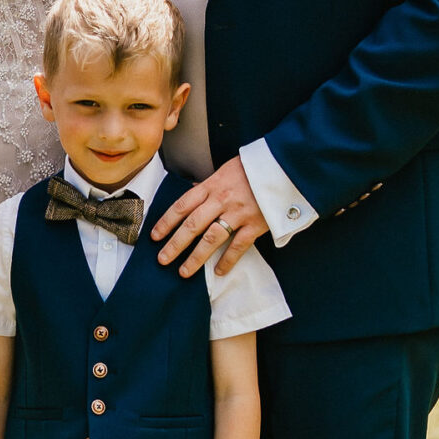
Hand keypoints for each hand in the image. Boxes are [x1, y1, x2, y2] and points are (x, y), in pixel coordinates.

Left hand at [152, 157, 268, 277]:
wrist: (284, 166)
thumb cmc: (253, 168)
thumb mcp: (226, 170)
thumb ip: (210, 187)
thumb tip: (192, 196)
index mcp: (212, 185)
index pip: (182, 205)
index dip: (166, 222)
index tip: (155, 236)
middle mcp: (222, 199)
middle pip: (192, 225)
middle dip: (175, 244)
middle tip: (162, 260)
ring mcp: (239, 213)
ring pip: (212, 238)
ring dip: (196, 257)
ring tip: (184, 271)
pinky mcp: (256, 224)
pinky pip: (238, 246)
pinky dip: (228, 260)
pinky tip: (218, 272)